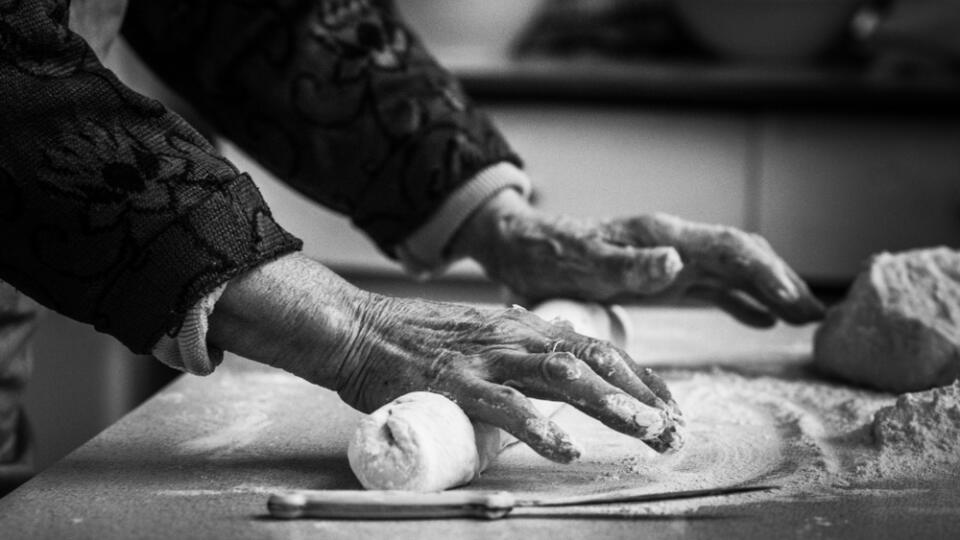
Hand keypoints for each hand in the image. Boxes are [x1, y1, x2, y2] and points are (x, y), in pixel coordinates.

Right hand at [208, 254, 681, 462]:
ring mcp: (487, 357)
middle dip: (641, 395)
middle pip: (593, 361)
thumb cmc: (412, 341)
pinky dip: (540, 427)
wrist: (355, 327)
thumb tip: (544, 390)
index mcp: (522, 326)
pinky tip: (567, 449)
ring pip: (564, 378)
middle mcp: (514, 335)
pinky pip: (506, 406)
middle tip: (675, 429)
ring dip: (611, 405)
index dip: (637, 378)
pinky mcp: (455, 383)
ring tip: (647, 432)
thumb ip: (512, 358)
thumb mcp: (477, 339)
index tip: (669, 406)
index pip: (596, 349)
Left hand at [453, 190, 823, 326]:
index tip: (799, 301)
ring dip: (769, 292)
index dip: (769, 273)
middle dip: (782, 281)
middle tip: (818, 317)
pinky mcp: (658, 276)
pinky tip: (758, 319)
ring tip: (803, 319)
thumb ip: (626, 265)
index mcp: (660, 237)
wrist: (521, 247)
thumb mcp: (579, 264)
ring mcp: (668, 259)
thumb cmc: (546, 256)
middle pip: (742, 257)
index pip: (730, 249)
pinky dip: (739, 301)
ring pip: (732, 272)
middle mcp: (672, 244)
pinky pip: (709, 286)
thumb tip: (676, 261)